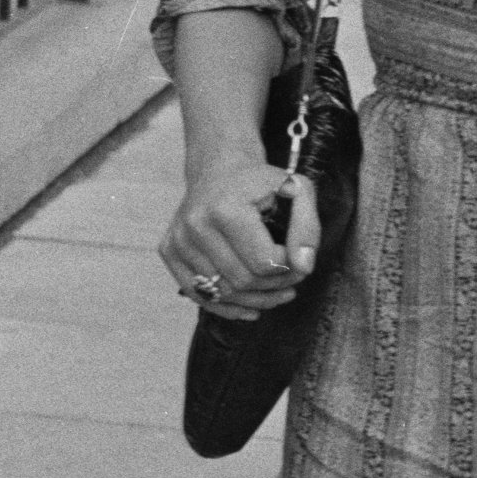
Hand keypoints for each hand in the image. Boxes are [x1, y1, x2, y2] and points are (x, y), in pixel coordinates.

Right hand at [162, 147, 312, 321]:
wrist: (220, 170)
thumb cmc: (261, 183)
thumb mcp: (296, 191)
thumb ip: (307, 227)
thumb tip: (303, 267)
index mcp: (225, 209)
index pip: (263, 262)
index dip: (289, 268)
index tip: (299, 258)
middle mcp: (195, 225)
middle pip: (243, 281)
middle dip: (275, 285)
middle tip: (293, 278)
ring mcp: (178, 240)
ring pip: (224, 293)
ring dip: (257, 299)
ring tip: (278, 290)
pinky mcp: (169, 251)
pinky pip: (201, 295)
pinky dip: (229, 307)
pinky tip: (253, 307)